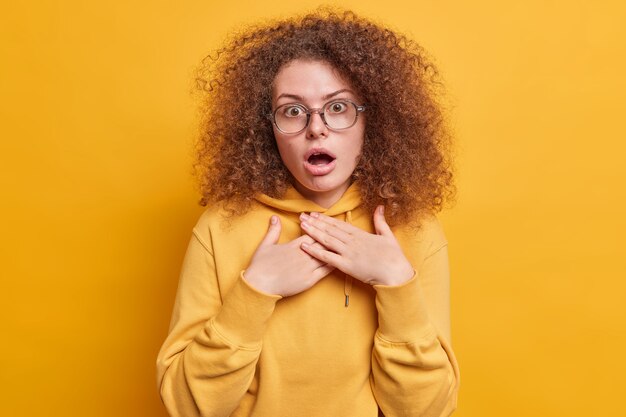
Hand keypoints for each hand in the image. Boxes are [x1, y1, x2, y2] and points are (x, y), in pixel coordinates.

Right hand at [243, 215, 335, 296]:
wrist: (259, 285)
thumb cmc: (260, 266)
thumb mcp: (265, 245)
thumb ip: (273, 230)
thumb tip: (275, 217)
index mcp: (293, 246)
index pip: (312, 234)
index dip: (320, 228)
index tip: (327, 224)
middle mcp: (302, 255)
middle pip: (321, 243)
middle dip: (331, 237)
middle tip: (343, 233)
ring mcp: (307, 268)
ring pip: (325, 256)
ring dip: (335, 250)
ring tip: (346, 245)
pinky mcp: (309, 280)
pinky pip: (325, 271)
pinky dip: (333, 265)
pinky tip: (341, 261)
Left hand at [299, 206, 414, 285]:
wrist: (395, 273)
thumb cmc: (394, 257)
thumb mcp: (388, 235)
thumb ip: (380, 221)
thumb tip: (380, 206)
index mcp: (361, 235)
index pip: (339, 224)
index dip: (325, 219)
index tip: (315, 214)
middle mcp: (352, 242)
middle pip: (330, 230)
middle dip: (315, 222)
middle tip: (302, 216)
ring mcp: (348, 253)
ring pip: (327, 240)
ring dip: (313, 232)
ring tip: (301, 225)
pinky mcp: (346, 265)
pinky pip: (327, 257)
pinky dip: (315, 251)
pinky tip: (304, 246)